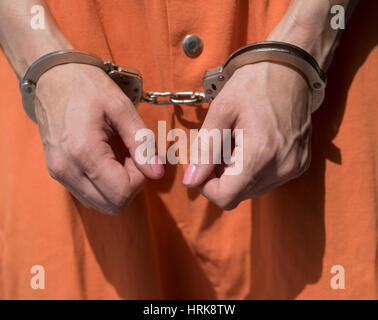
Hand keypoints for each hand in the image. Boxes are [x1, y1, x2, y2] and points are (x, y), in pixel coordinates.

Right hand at [35, 63, 163, 213]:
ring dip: (117, 187)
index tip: (138, 155)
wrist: (52, 77)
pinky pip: (88, 195)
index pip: (122, 192)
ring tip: (118, 157)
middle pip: (113, 205)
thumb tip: (157, 173)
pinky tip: (106, 161)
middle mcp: (67, 170)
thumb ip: (142, 143)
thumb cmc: (88, 87)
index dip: (140, 178)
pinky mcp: (57, 173)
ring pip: (101, 204)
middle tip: (131, 157)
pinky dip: (104, 186)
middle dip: (130, 186)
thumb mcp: (122, 108)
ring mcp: (59, 174)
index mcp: (84, 152)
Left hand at [183, 62, 311, 209]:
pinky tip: (251, 145)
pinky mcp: (299, 165)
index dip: (207, 186)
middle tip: (219, 147)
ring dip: (236, 174)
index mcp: (260, 155)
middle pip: (238, 195)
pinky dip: (252, 170)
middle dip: (221, 177)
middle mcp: (281, 167)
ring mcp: (293, 168)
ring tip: (236, 143)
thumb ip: (205, 150)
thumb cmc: (253, 84)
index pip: (225, 197)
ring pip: (251, 190)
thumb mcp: (221, 111)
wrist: (291, 68)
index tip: (202, 165)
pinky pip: (267, 180)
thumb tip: (191, 182)